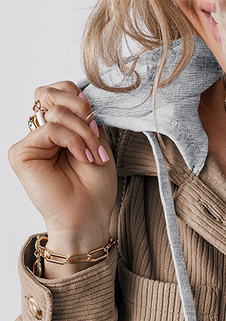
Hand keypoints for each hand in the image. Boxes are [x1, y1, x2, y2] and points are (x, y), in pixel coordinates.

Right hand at [8, 82, 116, 251]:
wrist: (89, 217)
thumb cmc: (94, 188)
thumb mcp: (97, 142)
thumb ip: (84, 117)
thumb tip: (77, 96)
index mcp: (57, 128)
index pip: (60, 91)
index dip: (80, 101)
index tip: (97, 128)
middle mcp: (40, 133)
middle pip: (54, 94)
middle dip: (82, 112)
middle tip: (96, 137)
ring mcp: (30, 143)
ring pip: (55, 112)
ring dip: (83, 133)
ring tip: (94, 156)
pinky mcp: (22, 153)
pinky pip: (50, 129)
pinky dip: (73, 141)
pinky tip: (83, 158)